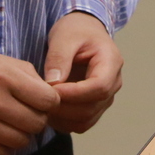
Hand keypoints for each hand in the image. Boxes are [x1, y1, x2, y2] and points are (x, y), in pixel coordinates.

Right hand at [0, 45, 59, 154]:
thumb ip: (24, 74)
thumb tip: (47, 93)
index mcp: (4, 76)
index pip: (49, 100)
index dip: (49, 101)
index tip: (40, 100)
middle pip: (37, 124)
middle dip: (36, 118)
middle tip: (24, 112)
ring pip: (22, 141)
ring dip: (20, 134)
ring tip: (8, 123)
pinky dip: (3, 147)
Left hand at [43, 12, 122, 134]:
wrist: (83, 32)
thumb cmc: (76, 30)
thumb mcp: (65, 37)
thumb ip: (59, 58)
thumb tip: (53, 83)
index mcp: (112, 62)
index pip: (99, 87)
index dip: (75, 93)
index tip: (52, 90)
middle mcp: (114, 83)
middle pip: (92, 107)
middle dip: (64, 107)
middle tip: (40, 99)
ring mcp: (106, 97)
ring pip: (86, 119)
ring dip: (62, 118)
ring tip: (42, 104)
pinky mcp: (95, 106)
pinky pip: (81, 123)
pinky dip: (64, 122)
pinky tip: (49, 110)